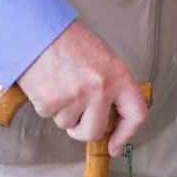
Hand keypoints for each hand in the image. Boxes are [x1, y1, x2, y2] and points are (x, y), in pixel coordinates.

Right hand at [16, 20, 148, 156]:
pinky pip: (49, 115)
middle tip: (75, 113)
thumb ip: (111, 86)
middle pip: (94, 131)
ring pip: (68, 124)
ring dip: (62, 111)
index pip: (136, 114)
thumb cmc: (71, 42)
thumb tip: (112, 116)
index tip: (114, 146)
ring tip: (60, 83)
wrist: (40, 30)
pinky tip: (47, 83)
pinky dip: (46, 104)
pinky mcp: (51, 101)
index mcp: (119, 76)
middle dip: (82, 129)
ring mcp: (76, 96)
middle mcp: (100, 88)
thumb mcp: (103, 59)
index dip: (126, 134)